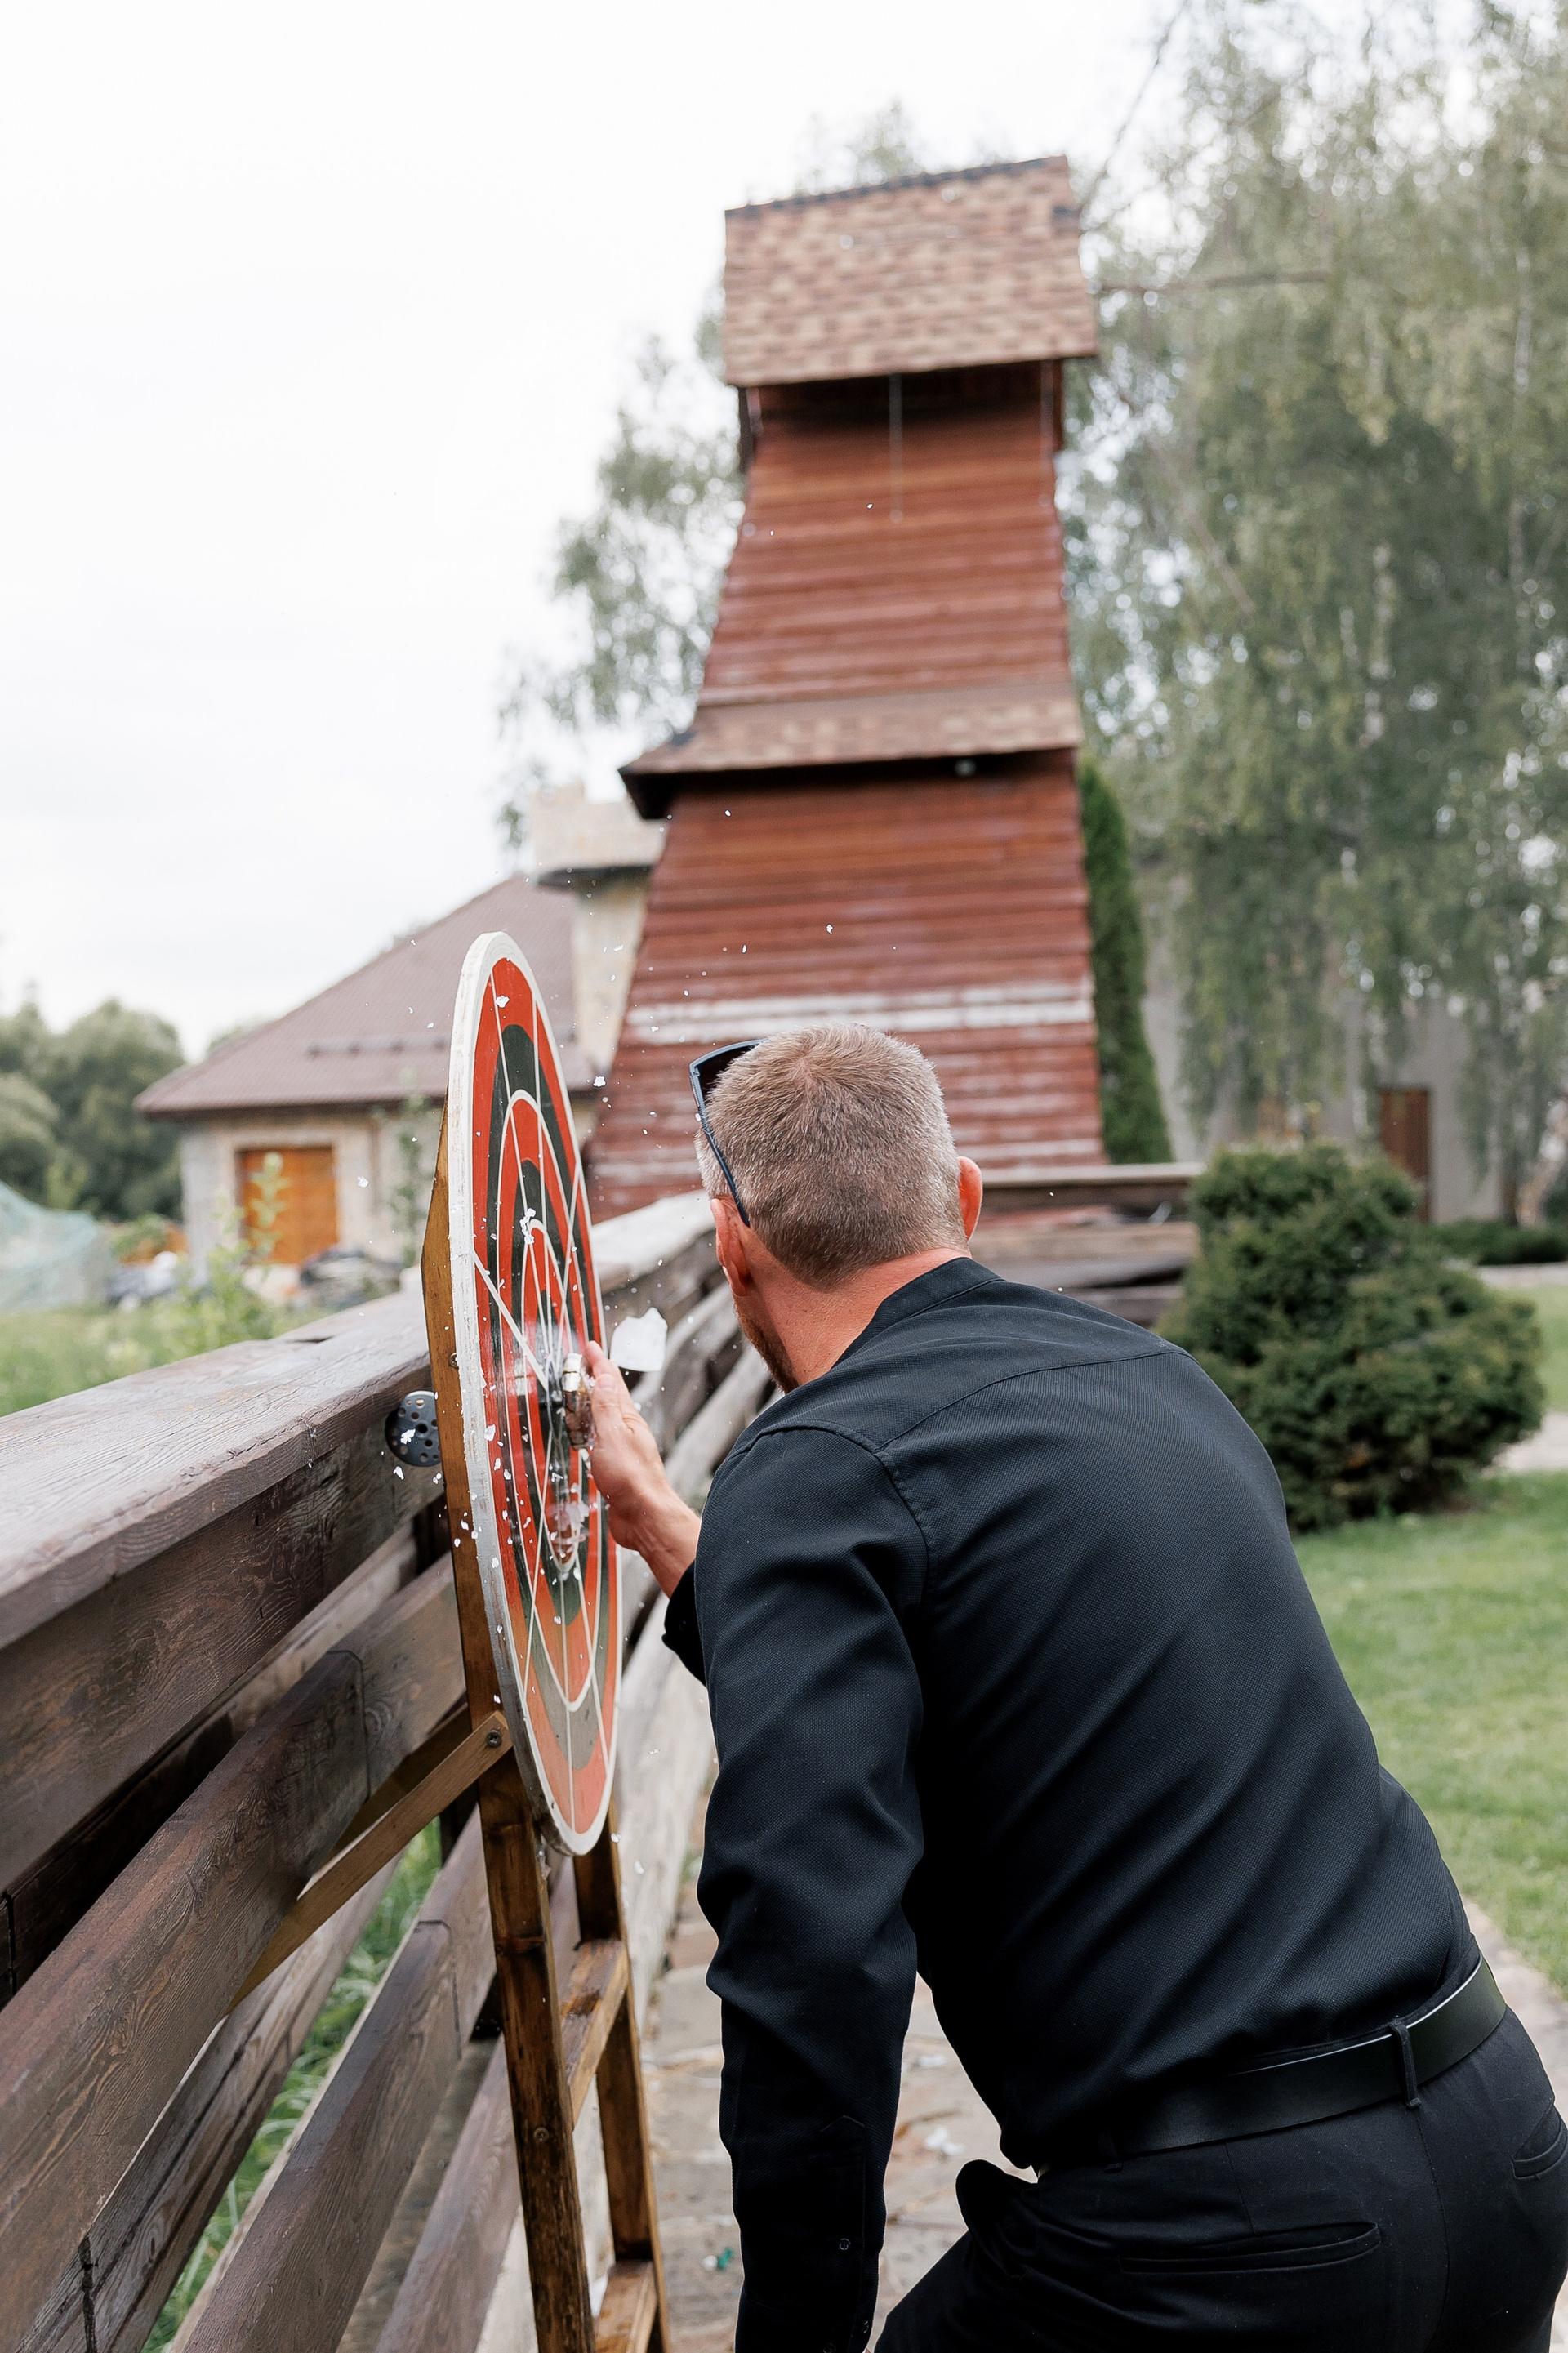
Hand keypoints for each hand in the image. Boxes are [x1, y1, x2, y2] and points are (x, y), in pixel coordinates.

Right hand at [583, 1342, 700, 1596]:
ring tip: (585, 1392)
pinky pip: (601, 1442)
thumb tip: (606, 1376)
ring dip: (594, 1403)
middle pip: (610, 1399)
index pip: (612, 1383)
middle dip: (597, 1379)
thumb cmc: (631, 1479)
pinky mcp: (616, 1470)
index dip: (599, 1363)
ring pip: (606, 1420)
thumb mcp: (613, 1436)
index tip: (589, 1347)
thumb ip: (606, 1408)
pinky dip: (592, 1431)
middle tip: (585, 1363)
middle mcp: (627, 1432)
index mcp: (627, 1420)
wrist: (644, 1518)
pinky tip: (590, 1436)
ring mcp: (623, 1450)